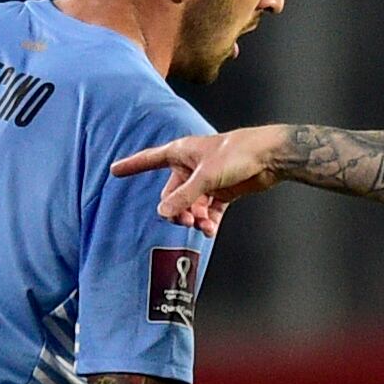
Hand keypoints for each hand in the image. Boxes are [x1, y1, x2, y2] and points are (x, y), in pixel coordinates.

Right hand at [110, 126, 285, 234]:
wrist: (269, 156)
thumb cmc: (237, 154)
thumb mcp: (206, 176)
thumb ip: (184, 196)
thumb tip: (162, 213)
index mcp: (181, 152)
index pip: (150, 159)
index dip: (132, 166)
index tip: (114, 171)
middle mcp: (191, 166)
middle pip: (173, 195)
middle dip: (177, 210)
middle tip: (185, 221)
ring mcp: (207, 180)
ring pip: (191, 206)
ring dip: (194, 219)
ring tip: (204, 227)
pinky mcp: (222, 192)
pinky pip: (208, 212)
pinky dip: (208, 222)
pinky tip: (210, 231)